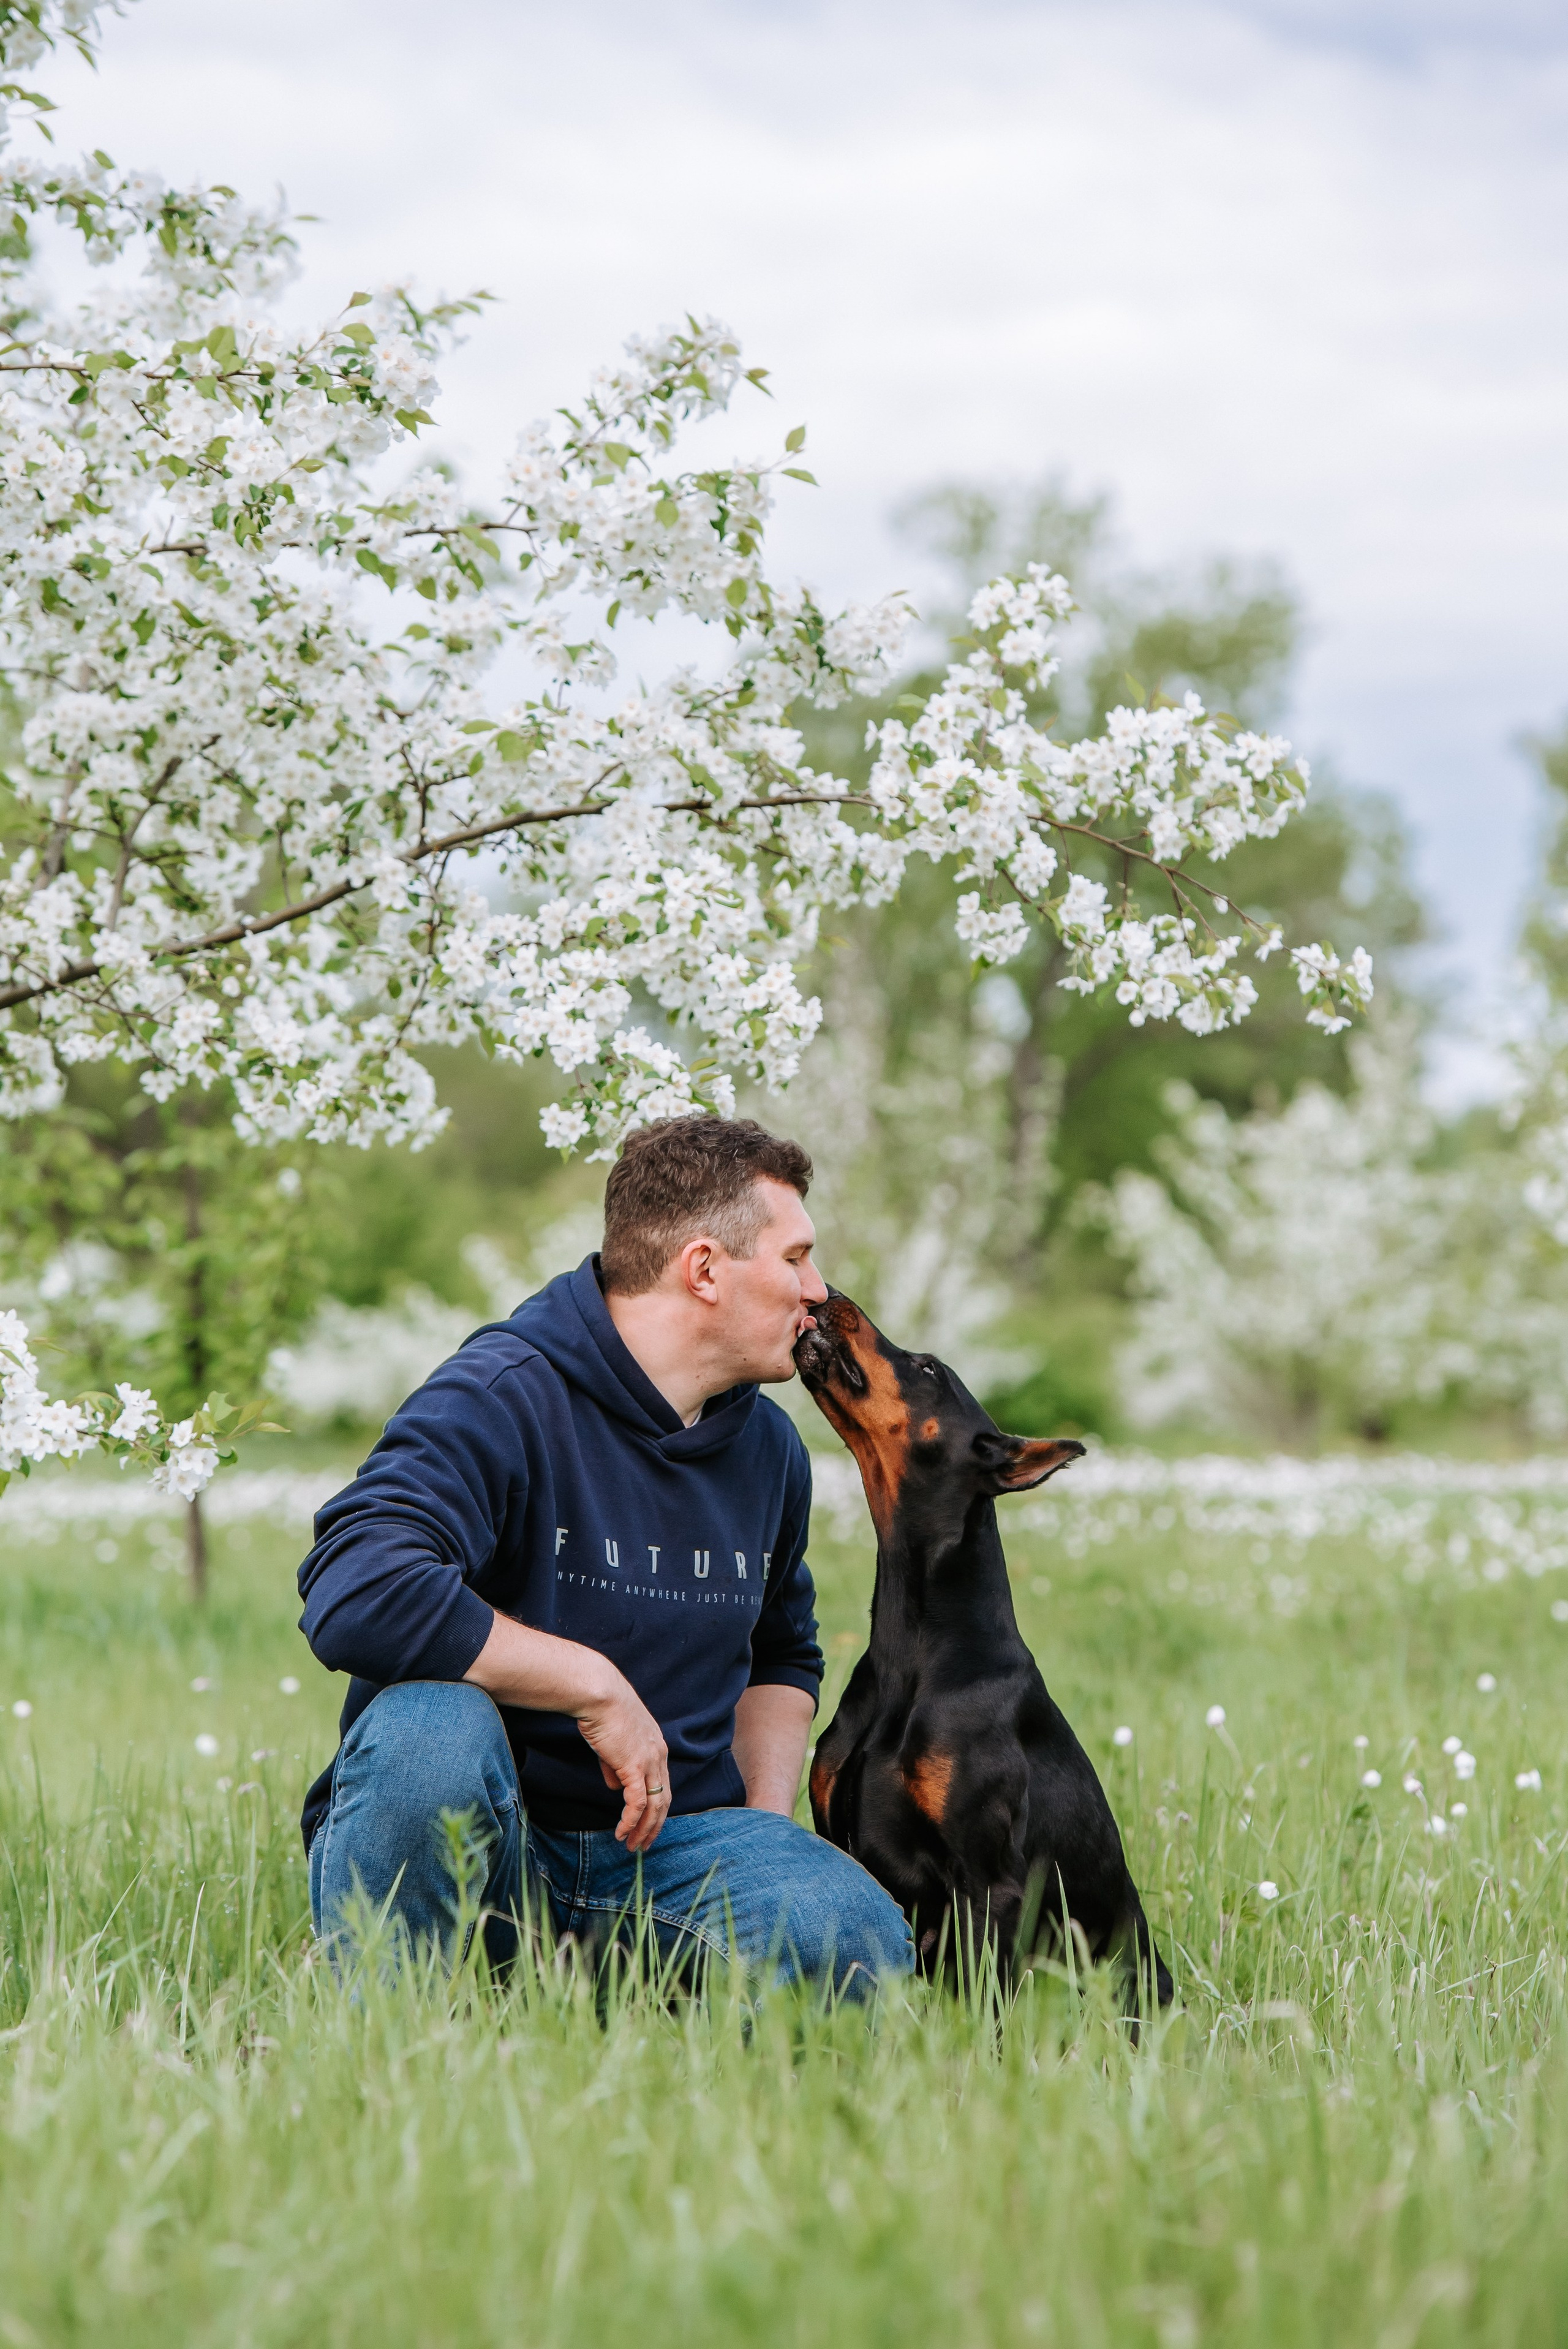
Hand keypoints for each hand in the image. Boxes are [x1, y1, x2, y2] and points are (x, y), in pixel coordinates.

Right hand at [463, 1612, 671, 1849]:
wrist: (598, 1693)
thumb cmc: (600, 1711)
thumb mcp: (612, 1741)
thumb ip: (615, 1765)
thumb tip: (613, 1786)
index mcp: (656, 1746)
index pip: (662, 1784)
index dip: (656, 1807)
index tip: (646, 1825)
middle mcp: (659, 1755)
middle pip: (664, 1799)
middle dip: (655, 1825)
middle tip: (644, 1844)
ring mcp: (649, 1761)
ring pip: (655, 1805)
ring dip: (644, 1829)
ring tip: (633, 1846)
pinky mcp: (635, 1766)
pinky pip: (637, 1803)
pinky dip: (630, 1821)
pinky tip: (621, 1833)